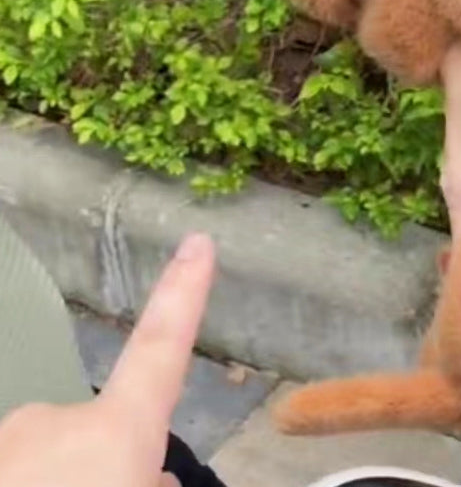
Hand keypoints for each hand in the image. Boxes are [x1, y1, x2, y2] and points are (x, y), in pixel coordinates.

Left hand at [0, 233, 215, 486]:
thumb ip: (148, 479)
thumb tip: (146, 476)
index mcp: (113, 435)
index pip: (162, 348)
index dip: (184, 293)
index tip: (199, 240)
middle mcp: (54, 422)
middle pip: (100, 434)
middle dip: (107, 470)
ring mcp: (8, 440)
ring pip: (46, 462)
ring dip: (59, 484)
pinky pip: (15, 467)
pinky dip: (28, 481)